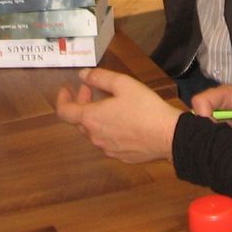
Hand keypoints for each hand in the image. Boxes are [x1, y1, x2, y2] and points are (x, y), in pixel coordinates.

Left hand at [56, 68, 181, 162]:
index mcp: (91, 118)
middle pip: (79, 121)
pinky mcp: (121, 156)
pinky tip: (123, 122)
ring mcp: (108, 149)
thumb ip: (99, 77)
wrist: (169, 136)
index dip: (62, 99)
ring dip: (95, 117)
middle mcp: (95, 137)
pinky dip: (108, 129)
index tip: (67, 89)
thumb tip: (82, 75)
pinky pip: (108, 141)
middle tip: (91, 90)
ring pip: (94, 132)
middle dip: (82, 104)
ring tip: (109, 105)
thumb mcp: (123, 84)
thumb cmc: (145, 108)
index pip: (64, 112)